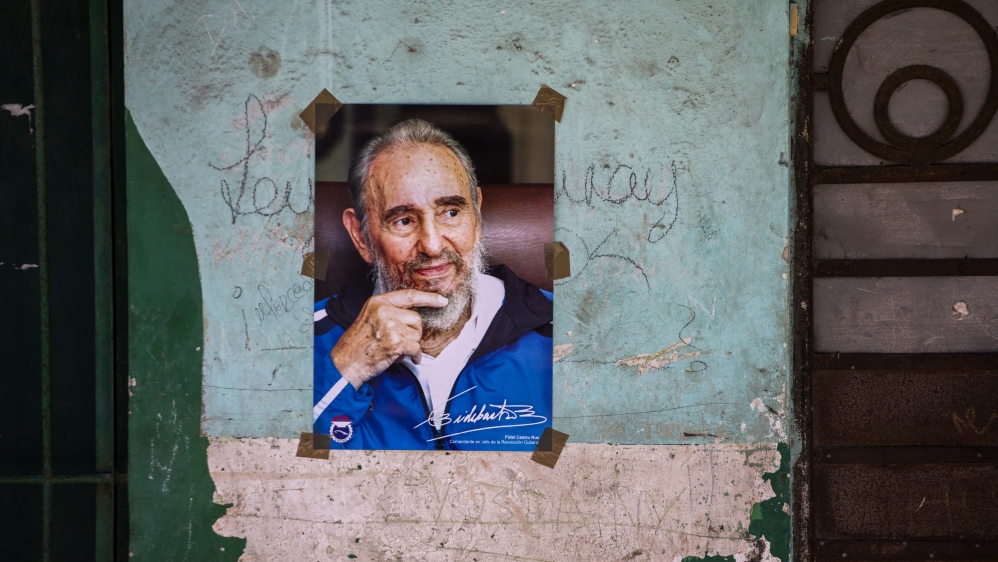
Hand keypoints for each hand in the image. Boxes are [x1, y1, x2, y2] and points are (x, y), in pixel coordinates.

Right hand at [330, 289, 447, 389]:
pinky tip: (404, 358)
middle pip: (416, 319)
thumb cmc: (358, 344)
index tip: (442, 300)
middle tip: (399, 342)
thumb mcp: (369, 318)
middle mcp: (384, 310)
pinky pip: (416, 348)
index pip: (409, 295)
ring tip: (395, 350)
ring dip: (411, 346)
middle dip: (413, 333)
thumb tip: (414, 317)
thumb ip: (389, 312)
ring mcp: (390, 325)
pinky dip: (414, 356)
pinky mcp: (395, 342)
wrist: (345, 363)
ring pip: (417, 335)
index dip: (428, 298)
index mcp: (378, 302)